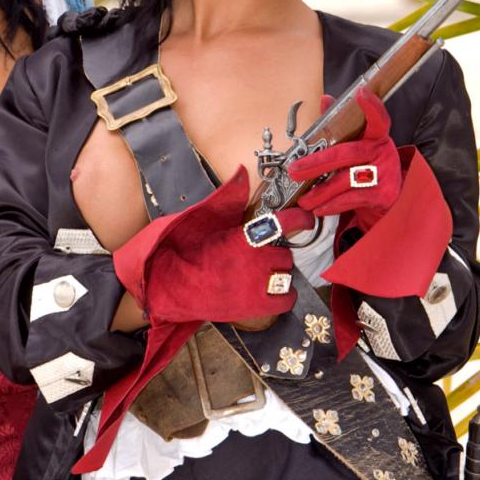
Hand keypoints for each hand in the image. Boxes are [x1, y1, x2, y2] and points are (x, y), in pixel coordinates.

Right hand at [113, 167, 312, 326]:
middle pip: (285, 254)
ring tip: (262, 275)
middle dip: (276, 253)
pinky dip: (282, 296)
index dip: (300, 219)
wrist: (173, 286)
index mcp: (245, 236)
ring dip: (278, 274)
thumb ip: (228, 199)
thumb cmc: (188, 254)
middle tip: (262, 256)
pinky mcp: (257, 306)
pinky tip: (271, 292)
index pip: (283, 223)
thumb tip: (241, 173)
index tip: (306, 219)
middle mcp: (256, 260)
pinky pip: (286, 300)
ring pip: (286, 275)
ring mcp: (258, 285)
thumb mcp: (207, 222)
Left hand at [287, 87, 401, 228]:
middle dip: (317, 162)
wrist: (388, 199)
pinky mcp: (383, 194)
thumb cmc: (365, 167)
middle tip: (294, 171)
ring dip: (321, 190)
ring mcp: (385, 173)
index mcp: (375, 136)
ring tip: (303, 198)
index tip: (360, 93)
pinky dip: (332, 204)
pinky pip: (352, 198)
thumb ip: (339, 125)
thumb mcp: (356, 145)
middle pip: (347, 153)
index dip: (371, 107)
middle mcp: (383, 152)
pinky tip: (319, 208)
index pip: (378, 119)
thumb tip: (325, 98)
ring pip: (346, 179)